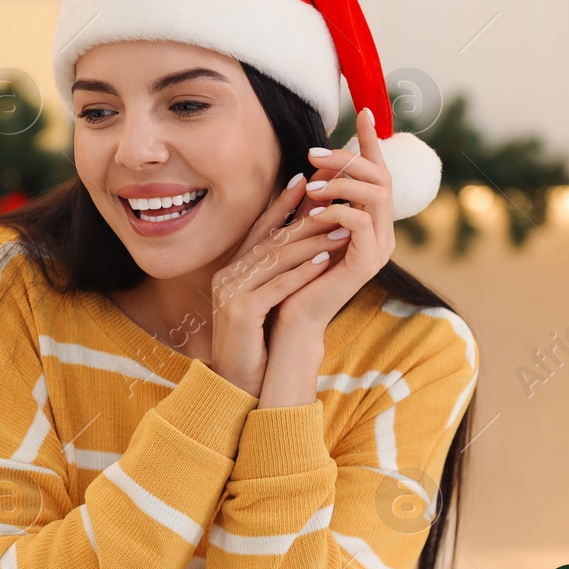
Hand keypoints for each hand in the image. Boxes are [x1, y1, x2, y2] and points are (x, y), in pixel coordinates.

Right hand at [208, 169, 352, 397]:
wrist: (237, 385)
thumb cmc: (255, 344)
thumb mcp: (264, 302)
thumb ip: (276, 273)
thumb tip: (305, 243)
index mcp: (231, 270)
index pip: (260, 229)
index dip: (282, 205)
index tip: (306, 183)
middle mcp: (227, 276)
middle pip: (271, 240)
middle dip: (305, 220)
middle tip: (337, 204)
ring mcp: (230, 293)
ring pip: (276, 258)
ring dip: (311, 242)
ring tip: (341, 229)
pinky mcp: (240, 313)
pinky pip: (276, 286)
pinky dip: (301, 272)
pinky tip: (324, 261)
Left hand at [272, 107, 395, 333]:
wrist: (291, 317)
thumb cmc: (295, 271)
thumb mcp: (305, 224)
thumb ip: (317, 197)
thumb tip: (317, 160)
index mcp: (370, 220)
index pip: (377, 172)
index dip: (370, 141)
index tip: (362, 112)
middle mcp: (382, 232)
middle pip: (382, 177)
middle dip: (349, 158)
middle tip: (314, 153)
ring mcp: (379, 248)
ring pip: (376, 195)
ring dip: (341, 183)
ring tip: (311, 185)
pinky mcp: (367, 263)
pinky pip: (361, 222)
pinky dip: (338, 210)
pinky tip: (313, 212)